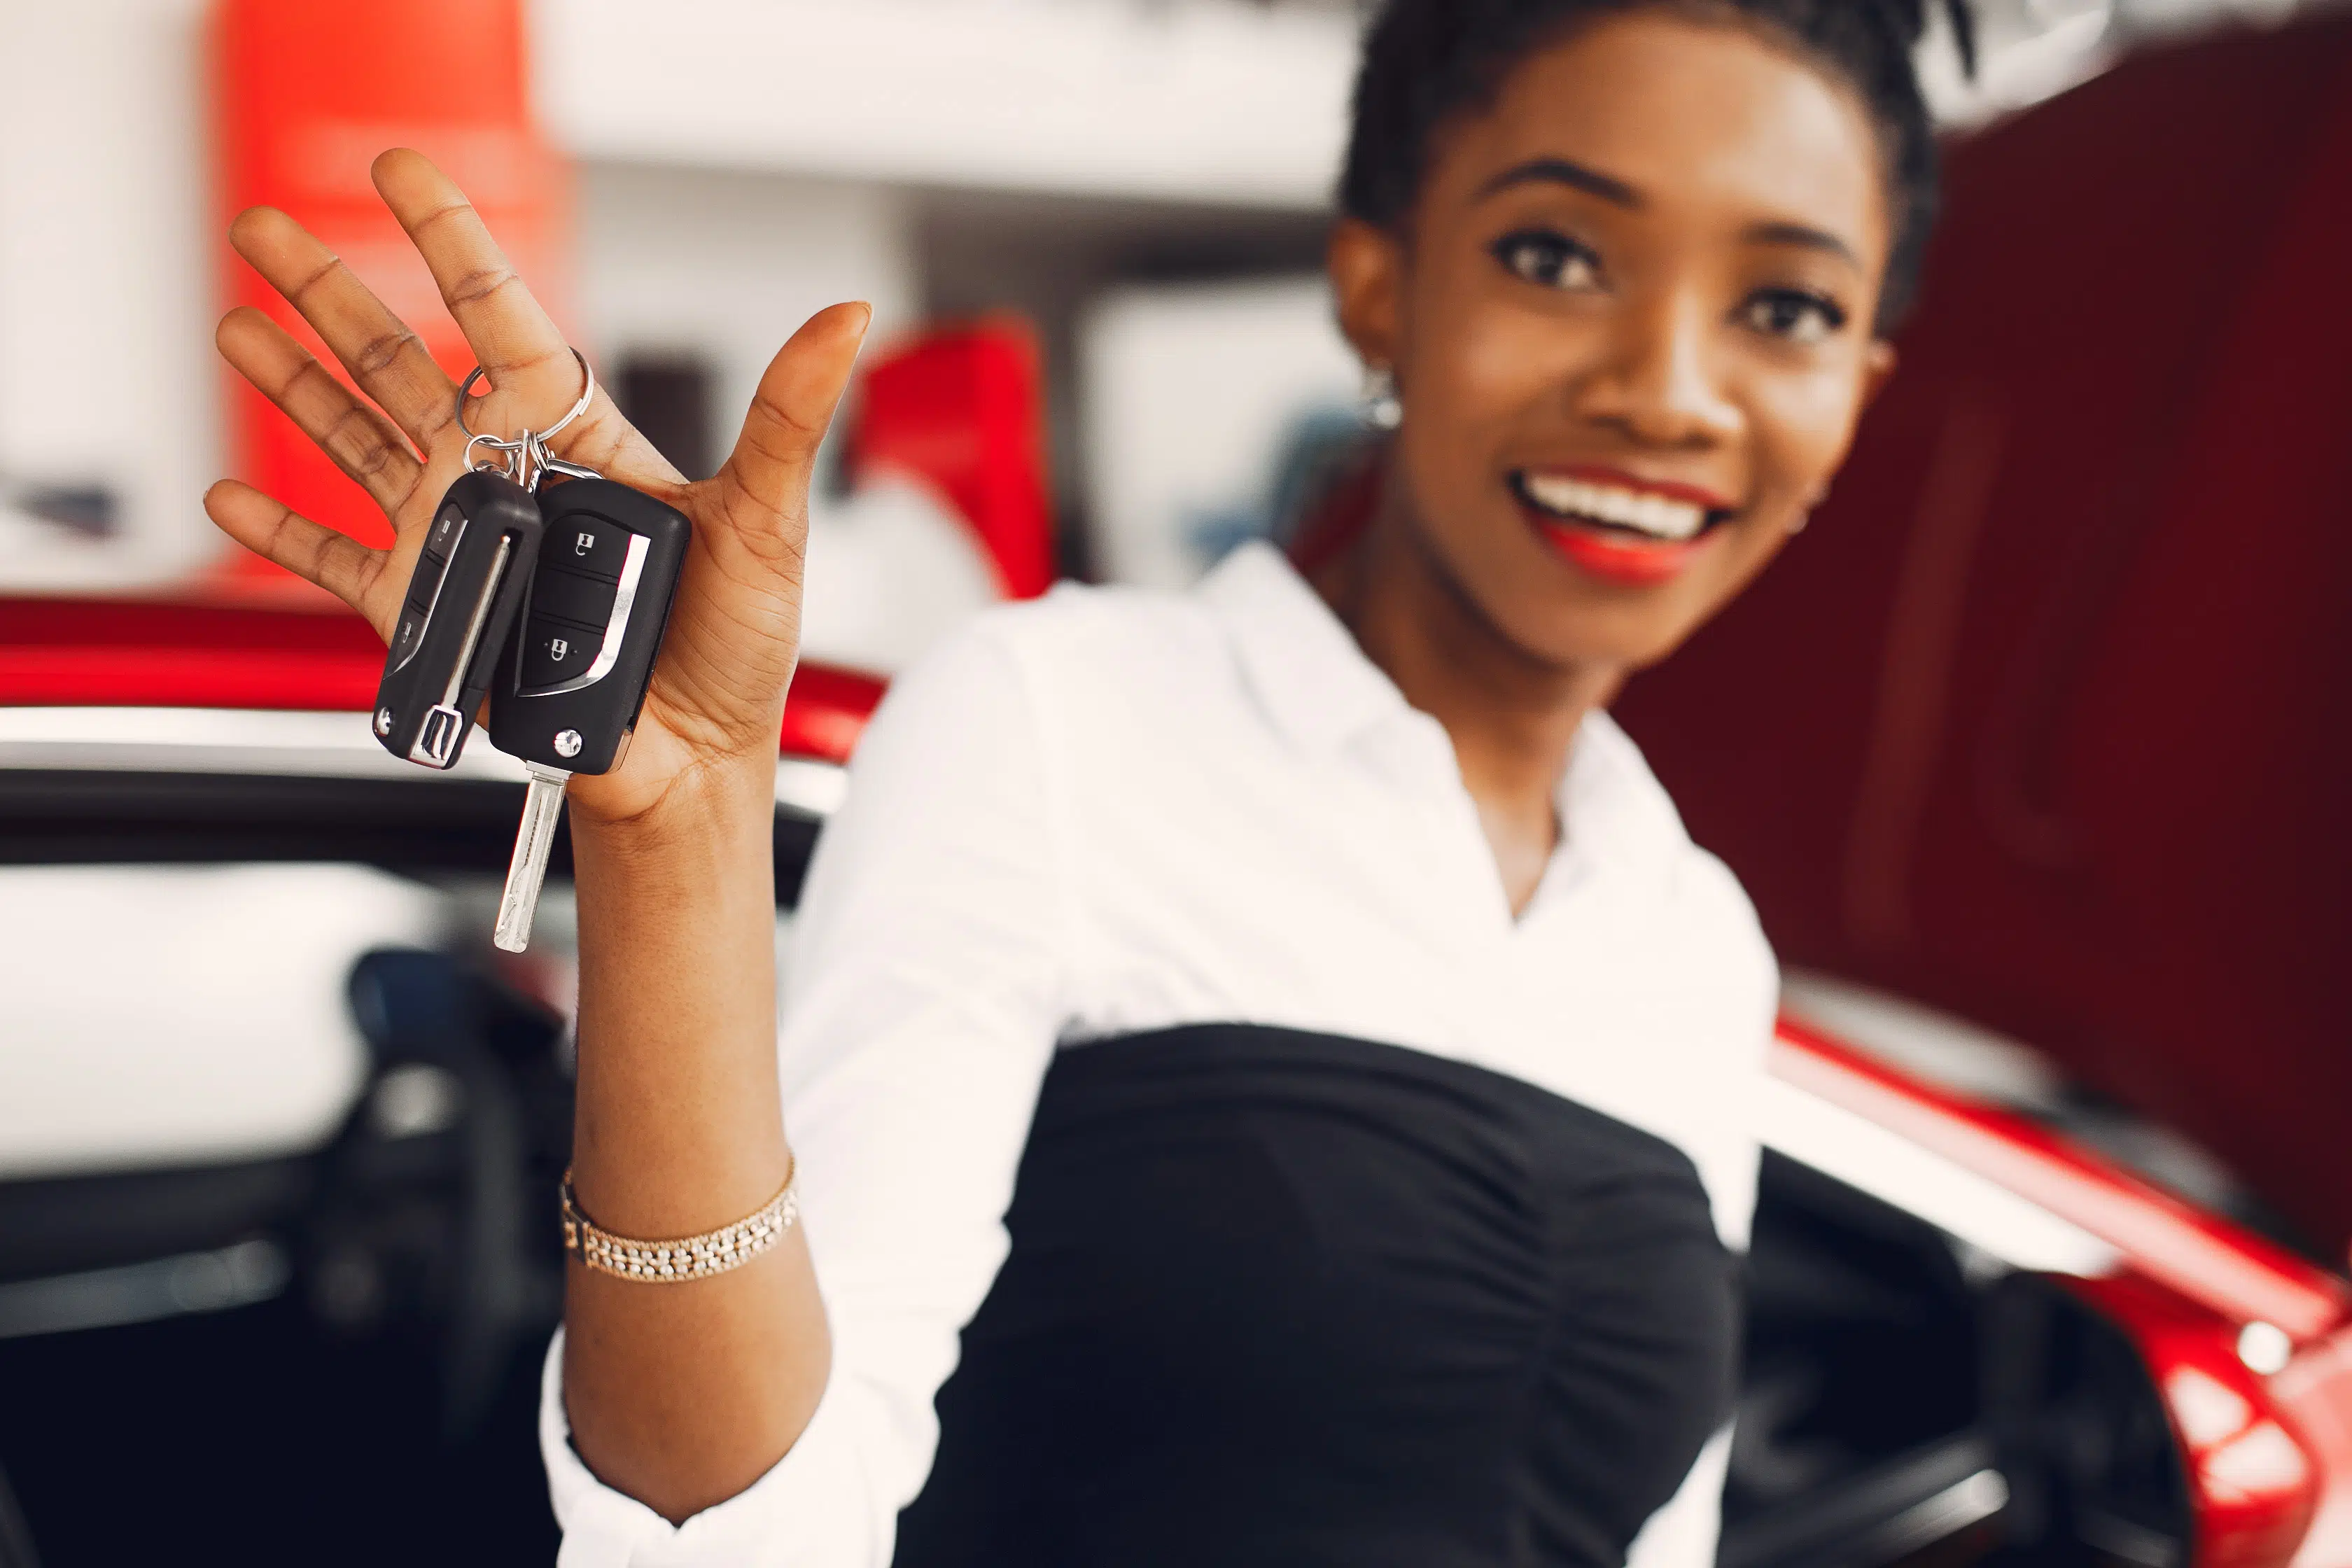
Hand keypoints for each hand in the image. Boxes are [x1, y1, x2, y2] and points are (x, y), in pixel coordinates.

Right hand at [206, 148, 870, 825]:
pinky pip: (340, 567)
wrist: (693, 763)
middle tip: (263, 226)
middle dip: (330, 294)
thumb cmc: (737, 649)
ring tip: (233, 322)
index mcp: (579, 443)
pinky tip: (230, 499)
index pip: (502, 319)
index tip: (401, 174)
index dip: (450, 243)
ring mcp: (463, 543)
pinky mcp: (434, 616)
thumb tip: (846, 320)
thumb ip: (789, 417)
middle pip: (400, 364)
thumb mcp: (768, 522)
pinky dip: (280, 537)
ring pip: (355, 444)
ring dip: (291, 386)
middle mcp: (508, 481)